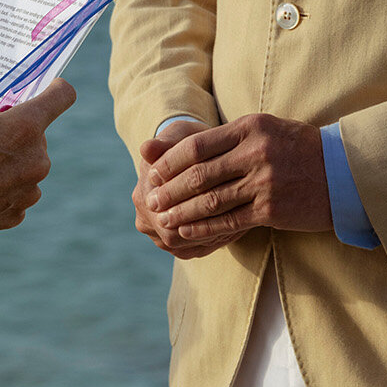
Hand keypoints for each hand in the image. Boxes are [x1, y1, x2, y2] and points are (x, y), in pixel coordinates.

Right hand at [0, 79, 75, 242]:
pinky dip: (0, 190)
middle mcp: (36, 158)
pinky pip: (15, 193)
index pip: (62, 96)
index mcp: (23, 127)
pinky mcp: (18, 213)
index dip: (56, 89)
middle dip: (14, 136)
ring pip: (26, 167)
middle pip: (36, 137)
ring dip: (8, 165)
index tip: (51, 89)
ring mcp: (30, 189)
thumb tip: (1, 120)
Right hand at [132, 119, 240, 258]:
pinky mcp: (170, 242)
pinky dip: (210, 242)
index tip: (229, 195)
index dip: (197, 204)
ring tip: (241, 223)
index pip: (168, 206)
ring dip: (211, 235)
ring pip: (183, 244)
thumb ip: (168, 144)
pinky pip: (189, 250)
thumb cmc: (189, 144)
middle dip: (207, 224)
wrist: (190, 158)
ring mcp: (155, 231)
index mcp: (145, 190)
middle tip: (241, 215)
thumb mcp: (182, 137)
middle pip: (174, 231)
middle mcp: (145, 214)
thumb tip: (147, 148)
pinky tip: (234, 231)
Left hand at [144, 113, 330, 240]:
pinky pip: (229, 220)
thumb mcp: (259, 132)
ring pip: (211, 200)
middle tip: (151, 202)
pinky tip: (187, 231)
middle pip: (199, 175)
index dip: (168, 163)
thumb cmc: (296, 149)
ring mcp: (266, 182)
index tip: (152, 174)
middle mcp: (257, 153)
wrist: (347, 172)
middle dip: (170, 191)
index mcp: (250, 128)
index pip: (195, 146)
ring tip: (164, 219)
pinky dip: (204, 228)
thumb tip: (149, 145)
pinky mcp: (273, 209)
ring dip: (182, 212)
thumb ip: (212, 140)